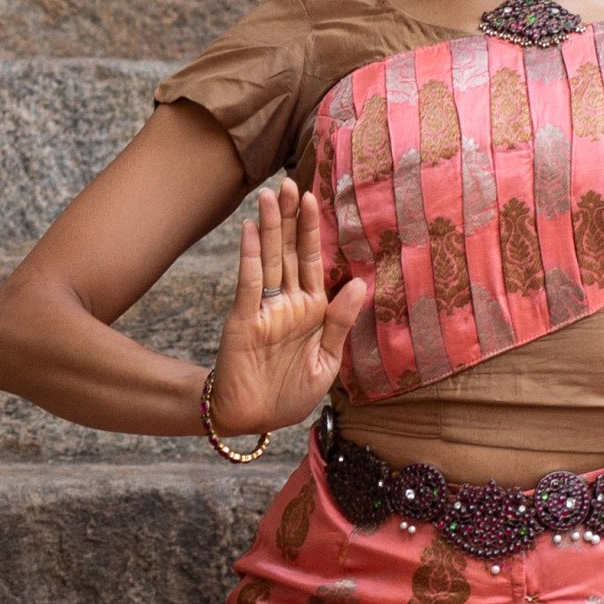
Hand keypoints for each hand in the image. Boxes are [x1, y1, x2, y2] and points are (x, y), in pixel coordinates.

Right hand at [208, 184, 372, 438]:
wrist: (253, 419)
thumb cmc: (290, 395)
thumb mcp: (327, 362)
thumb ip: (340, 322)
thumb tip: (359, 282)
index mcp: (312, 310)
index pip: (313, 261)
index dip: (312, 231)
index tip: (313, 199)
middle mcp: (287, 303)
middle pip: (289, 251)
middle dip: (289, 218)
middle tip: (289, 183)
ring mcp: (265, 309)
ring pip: (269, 259)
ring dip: (269, 228)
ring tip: (269, 196)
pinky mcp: (244, 320)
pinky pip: (249, 283)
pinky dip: (250, 257)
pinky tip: (251, 231)